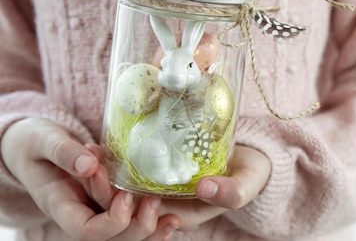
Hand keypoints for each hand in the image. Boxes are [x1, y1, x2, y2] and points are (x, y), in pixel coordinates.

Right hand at [1, 118, 176, 239]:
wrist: (34, 144)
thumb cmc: (36, 141)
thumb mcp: (45, 140)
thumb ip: (64, 152)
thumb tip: (90, 164)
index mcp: (59, 205)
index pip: (85, 230)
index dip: (110, 221)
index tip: (126, 196)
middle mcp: (78, 214)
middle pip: (108, 239)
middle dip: (135, 227)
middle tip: (154, 200)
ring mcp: (94, 211)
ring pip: (122, 235)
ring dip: (148, 230)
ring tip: (173, 219)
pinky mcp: (107, 203)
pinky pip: (128, 222)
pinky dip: (150, 223)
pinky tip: (171, 219)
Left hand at [85, 144, 269, 231]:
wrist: (252, 157)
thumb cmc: (251, 175)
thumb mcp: (247, 184)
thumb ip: (231, 191)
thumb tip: (204, 187)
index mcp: (181, 215)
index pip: (144, 223)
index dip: (126, 213)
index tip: (117, 192)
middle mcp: (165, 203)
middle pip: (125, 208)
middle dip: (105, 191)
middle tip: (93, 168)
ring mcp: (159, 185)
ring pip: (121, 188)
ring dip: (103, 174)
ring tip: (91, 149)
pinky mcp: (157, 165)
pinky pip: (129, 168)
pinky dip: (114, 159)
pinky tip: (102, 142)